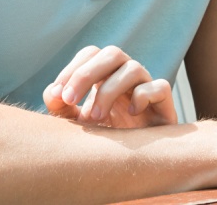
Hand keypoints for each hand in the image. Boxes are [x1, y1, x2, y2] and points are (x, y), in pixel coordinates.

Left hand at [43, 45, 177, 128]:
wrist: (130, 164)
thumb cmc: (102, 140)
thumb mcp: (76, 124)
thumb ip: (61, 108)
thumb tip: (52, 91)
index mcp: (106, 75)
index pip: (92, 53)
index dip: (74, 68)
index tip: (60, 95)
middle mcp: (127, 76)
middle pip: (112, 53)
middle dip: (87, 74)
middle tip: (70, 99)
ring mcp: (147, 88)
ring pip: (133, 68)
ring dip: (109, 90)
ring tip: (95, 117)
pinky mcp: (164, 105)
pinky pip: (160, 87)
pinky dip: (143, 96)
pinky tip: (130, 114)